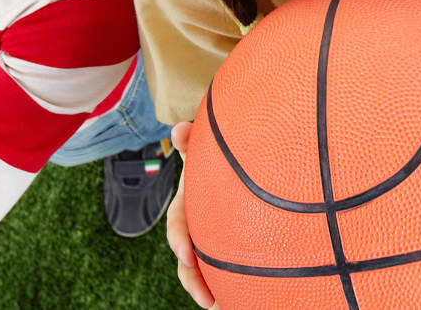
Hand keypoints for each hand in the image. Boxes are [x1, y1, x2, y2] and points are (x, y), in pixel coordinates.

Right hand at [167, 121, 217, 308]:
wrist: (233, 164)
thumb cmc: (217, 156)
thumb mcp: (203, 148)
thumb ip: (192, 142)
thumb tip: (179, 128)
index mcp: (187, 205)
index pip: (178, 225)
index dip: (179, 240)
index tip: (186, 254)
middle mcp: (195, 226)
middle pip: (188, 258)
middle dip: (193, 279)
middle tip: (205, 297)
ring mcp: (209, 238)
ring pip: (204, 268)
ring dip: (209, 288)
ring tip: (220, 307)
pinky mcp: (226, 246)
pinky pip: (226, 268)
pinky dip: (230, 285)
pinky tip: (242, 299)